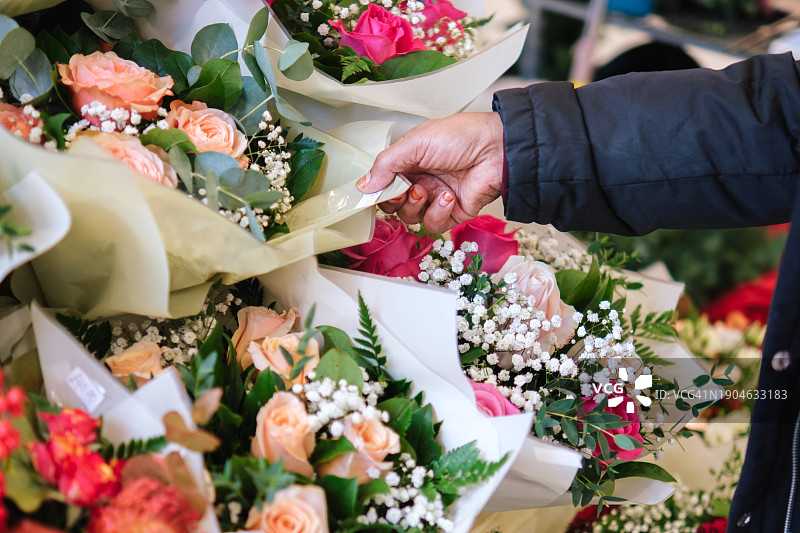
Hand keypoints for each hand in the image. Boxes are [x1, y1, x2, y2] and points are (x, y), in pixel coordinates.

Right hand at [356, 112, 504, 232]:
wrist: (496, 149)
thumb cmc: (460, 137)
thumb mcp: (415, 143)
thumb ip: (385, 165)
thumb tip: (363, 186)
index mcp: (409, 161)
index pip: (383, 184)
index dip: (378, 190)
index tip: (375, 191)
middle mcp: (420, 180)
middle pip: (393, 205)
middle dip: (395, 200)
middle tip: (405, 189)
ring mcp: (436, 198)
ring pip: (410, 218)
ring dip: (416, 206)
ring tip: (427, 190)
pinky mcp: (453, 213)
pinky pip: (433, 225)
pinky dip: (437, 213)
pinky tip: (448, 197)